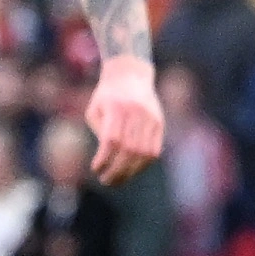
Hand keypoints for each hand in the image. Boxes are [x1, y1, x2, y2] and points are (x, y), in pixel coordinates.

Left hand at [83, 54, 164, 185]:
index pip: (112, 140)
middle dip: (117, 170)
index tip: (96, 169)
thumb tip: (107, 159)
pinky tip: (131, 170)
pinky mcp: (159, 123)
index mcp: (116, 108)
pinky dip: (143, 164)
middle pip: (129, 149)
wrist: (130, 74)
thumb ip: (100, 132)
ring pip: (144, 153)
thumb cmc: (106, 96)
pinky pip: (154, 150)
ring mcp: (151, 118)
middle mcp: (136, 113)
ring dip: (130, 171)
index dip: (104, 158)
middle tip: (106, 181)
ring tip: (118, 180)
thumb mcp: (95, 110)